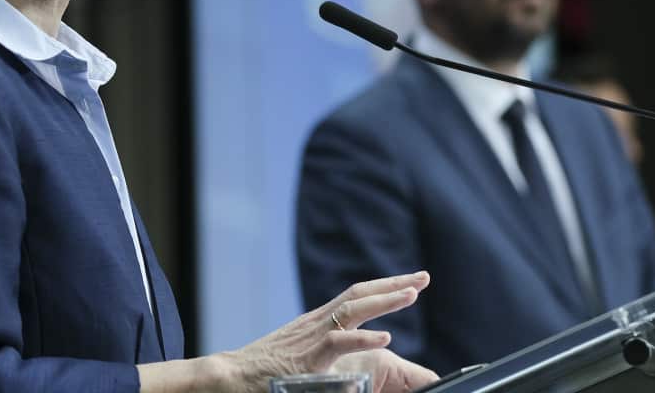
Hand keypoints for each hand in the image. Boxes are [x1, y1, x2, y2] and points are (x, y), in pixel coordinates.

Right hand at [214, 271, 429, 392]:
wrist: (230, 376)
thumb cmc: (262, 371)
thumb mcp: (299, 355)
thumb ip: (322, 351)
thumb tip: (344, 353)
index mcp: (318, 322)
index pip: (356, 295)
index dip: (384, 287)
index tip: (411, 282)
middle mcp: (317, 322)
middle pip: (360, 294)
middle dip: (393, 285)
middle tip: (423, 278)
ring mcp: (312, 337)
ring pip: (353, 309)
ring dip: (384, 300)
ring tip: (412, 294)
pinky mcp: (308, 358)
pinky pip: (339, 342)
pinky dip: (364, 338)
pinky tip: (387, 337)